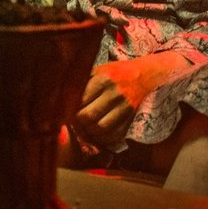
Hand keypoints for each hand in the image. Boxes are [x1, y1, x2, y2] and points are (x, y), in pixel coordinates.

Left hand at [73, 51, 189, 147]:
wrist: (143, 75)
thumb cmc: (115, 72)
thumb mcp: (98, 69)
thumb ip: (82, 80)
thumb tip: (63, 94)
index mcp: (103, 79)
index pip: (81, 99)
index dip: (70, 108)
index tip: (65, 110)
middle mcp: (114, 93)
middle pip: (89, 116)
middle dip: (77, 121)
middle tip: (72, 121)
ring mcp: (124, 107)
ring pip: (101, 128)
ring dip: (88, 132)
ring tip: (83, 128)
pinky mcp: (130, 117)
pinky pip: (115, 135)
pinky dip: (103, 139)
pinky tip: (96, 134)